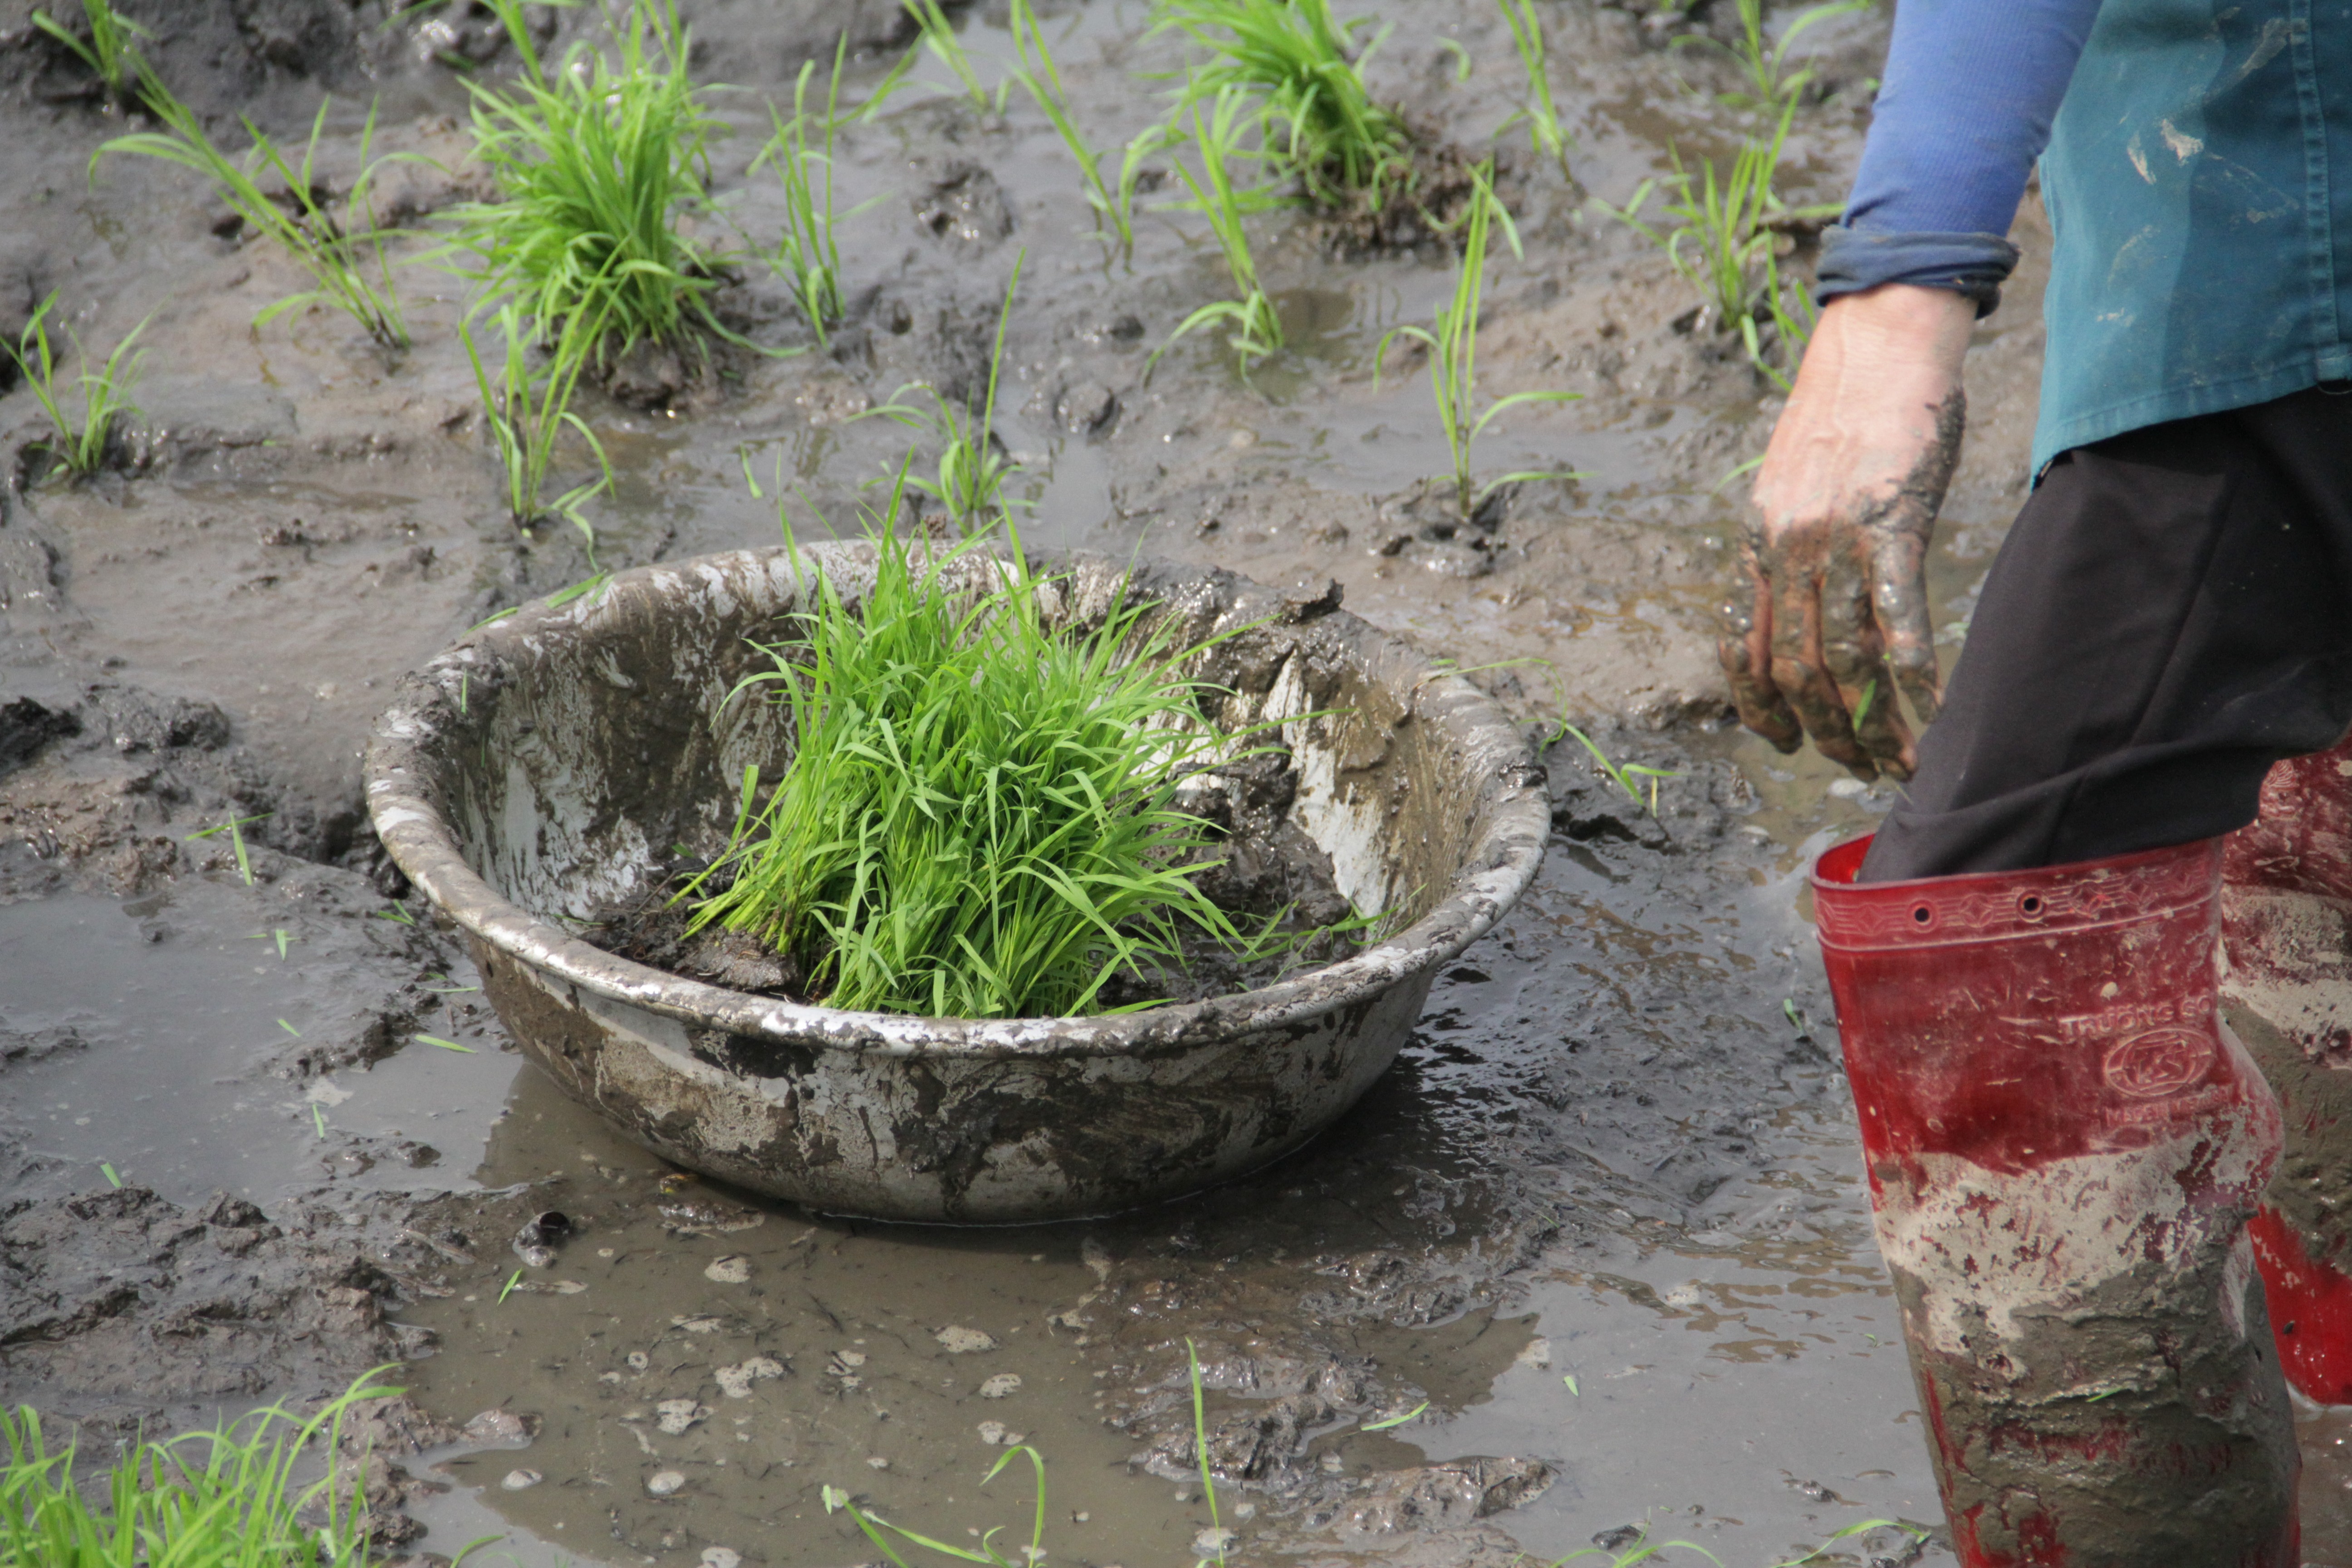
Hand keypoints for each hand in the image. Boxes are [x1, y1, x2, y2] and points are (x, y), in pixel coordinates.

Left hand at [1720, 284, 1974, 780]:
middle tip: (1858, 768)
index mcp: (1759, 544)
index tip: (1783, 742)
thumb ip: (1792, 543)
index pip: (1745, 649)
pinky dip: (1912, 667)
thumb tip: (1801, 597)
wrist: (1877, 337)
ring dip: (1873, 720)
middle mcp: (1787, 550)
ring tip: (1901, 759)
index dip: (1761, 708)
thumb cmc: (1848, 411)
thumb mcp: (1795, 483)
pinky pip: (1895, 610)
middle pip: (1797, 670)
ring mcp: (1836, 538)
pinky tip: (1932, 706)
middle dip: (1826, 732)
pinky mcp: (1891, 520)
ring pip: (1845, 656)